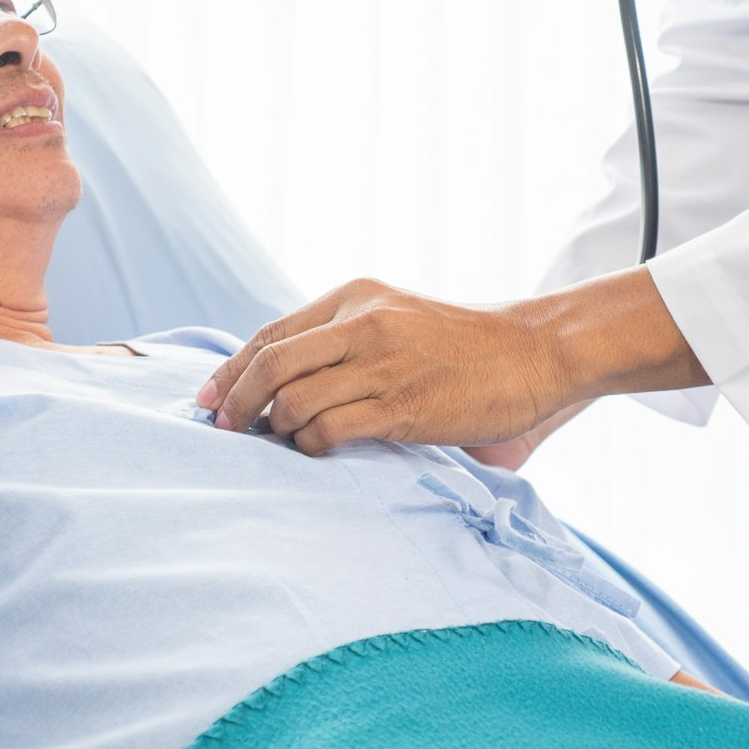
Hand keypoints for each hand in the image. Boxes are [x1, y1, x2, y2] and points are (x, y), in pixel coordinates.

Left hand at [196, 268, 705, 457]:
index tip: (208, 399)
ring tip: (281, 445)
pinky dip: (310, 446)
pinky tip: (318, 451)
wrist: (539, 350)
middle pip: (269, 362)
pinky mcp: (402, 405)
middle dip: (234, 402)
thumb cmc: (469, 346)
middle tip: (225, 430)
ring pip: (291, 399)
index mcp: (355, 296)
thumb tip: (289, 382)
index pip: (271, 333)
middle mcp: (362, 322)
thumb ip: (348, 338)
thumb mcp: (399, 320)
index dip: (230, 369)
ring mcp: (382, 363)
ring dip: (274, 430)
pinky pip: (329, 429)